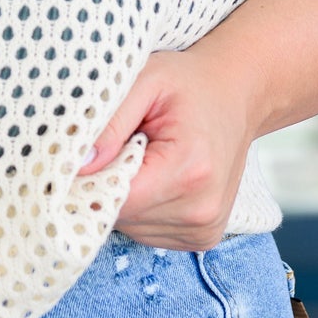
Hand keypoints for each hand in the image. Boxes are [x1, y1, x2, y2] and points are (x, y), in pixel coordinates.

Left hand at [78, 47, 259, 250]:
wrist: (238, 95)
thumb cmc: (189, 84)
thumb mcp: (146, 80)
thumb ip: (110, 122)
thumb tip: (79, 166)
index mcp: (189, 170)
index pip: (113, 198)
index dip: (88, 177)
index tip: (83, 152)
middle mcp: (201, 210)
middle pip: (119, 215)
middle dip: (106, 182)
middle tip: (120, 144)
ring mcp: (204, 229)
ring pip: (130, 226)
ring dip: (124, 195)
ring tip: (143, 156)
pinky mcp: (202, 237)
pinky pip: (147, 231)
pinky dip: (141, 206)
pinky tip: (156, 175)